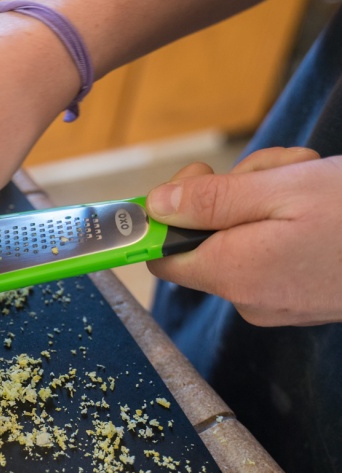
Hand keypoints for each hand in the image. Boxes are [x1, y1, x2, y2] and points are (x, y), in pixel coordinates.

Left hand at [145, 147, 341, 325]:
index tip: (198, 176)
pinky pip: (272, 254)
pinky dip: (286, 223)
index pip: (162, 254)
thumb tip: (155, 206)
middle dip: (231, 193)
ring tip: (305, 180)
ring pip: (242, 239)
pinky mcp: (303, 298)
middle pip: (205, 239)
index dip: (168, 213)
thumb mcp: (282, 191)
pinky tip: (317, 204)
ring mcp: (278, 302)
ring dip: (264, 199)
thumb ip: (211, 201)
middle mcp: (248, 299)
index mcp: (232, 274)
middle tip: (271, 169)